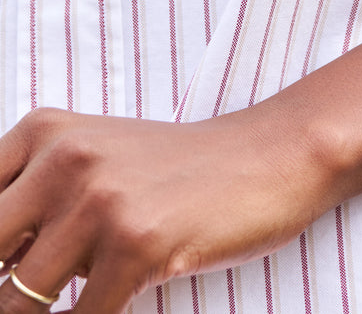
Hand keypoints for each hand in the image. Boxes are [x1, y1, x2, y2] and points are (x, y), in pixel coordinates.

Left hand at [0, 105, 323, 313]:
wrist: (269, 157)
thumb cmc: (180, 169)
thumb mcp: (97, 162)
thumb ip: (35, 206)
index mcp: (44, 131)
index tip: (7, 270)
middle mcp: (65, 158)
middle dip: (4, 292)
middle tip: (25, 298)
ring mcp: (101, 200)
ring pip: (19, 301)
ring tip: (82, 293)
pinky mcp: (137, 244)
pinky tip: (110, 307)